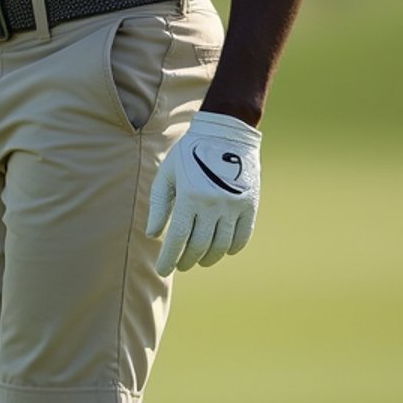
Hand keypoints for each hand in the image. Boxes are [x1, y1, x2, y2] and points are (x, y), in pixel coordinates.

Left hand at [147, 111, 260, 274]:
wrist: (226, 132)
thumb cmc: (190, 152)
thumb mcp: (168, 173)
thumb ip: (158, 204)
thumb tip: (153, 235)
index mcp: (189, 196)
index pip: (178, 238)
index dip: (169, 258)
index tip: (162, 270)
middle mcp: (212, 204)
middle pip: (198, 246)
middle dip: (186, 260)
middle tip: (180, 265)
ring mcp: (233, 206)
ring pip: (220, 246)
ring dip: (208, 258)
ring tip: (199, 259)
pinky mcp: (250, 205)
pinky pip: (242, 237)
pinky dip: (231, 248)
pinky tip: (222, 250)